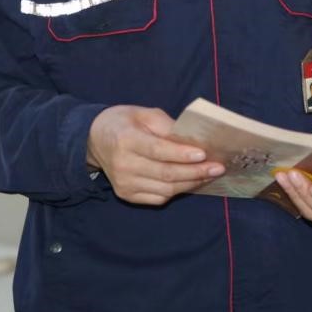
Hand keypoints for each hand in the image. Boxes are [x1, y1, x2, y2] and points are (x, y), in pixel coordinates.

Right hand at [86, 105, 224, 204]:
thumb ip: (167, 126)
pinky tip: (191, 182)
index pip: (158, 151)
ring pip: (165, 189)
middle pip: (165, 174)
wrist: (94, 140)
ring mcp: (124, 184)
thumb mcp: (143, 114)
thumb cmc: (123, 122)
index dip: (182, 154)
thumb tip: (193, 141)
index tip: (204, 154)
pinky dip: (177, 191)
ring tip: (209, 175)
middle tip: (218, 168)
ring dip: (191, 183)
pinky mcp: (127, 195)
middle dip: (195, 172)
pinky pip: (158, 198)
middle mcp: (123, 165)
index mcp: (125, 140)